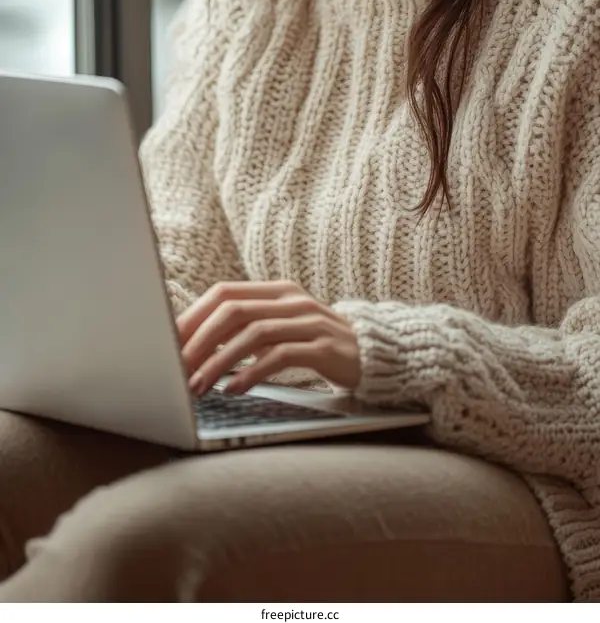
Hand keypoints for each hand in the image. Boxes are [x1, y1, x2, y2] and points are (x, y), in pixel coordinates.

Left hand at [176, 280, 361, 394]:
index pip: (224, 293)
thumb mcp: (281, 328)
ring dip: (220, 362)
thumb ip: (247, 328)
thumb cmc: (316, 344)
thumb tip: (194, 343)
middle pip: (234, 311)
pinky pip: (281, 356)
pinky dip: (252, 373)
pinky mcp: (324, 348)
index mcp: (276, 291)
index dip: (193, 316)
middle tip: (176, 369)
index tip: (168, 343)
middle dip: (200, 341)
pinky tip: (234, 389)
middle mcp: (291, 300)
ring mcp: (309, 321)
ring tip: (198, 386)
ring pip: (254, 334)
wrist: (373, 353)